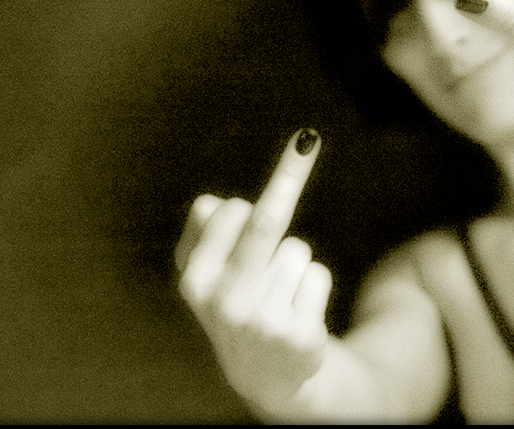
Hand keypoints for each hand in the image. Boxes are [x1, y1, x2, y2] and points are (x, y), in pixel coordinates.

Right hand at [176, 128, 331, 410]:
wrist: (268, 375)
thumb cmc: (239, 304)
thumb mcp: (211, 272)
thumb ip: (206, 233)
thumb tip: (210, 202)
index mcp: (195, 280)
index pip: (229, 213)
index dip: (248, 202)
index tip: (274, 168)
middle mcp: (223, 303)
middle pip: (265, 221)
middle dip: (288, 175)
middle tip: (306, 139)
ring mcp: (262, 321)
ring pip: (298, 250)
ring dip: (297, 261)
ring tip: (280, 292)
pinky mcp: (298, 335)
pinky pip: (318, 275)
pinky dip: (314, 284)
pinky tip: (298, 311)